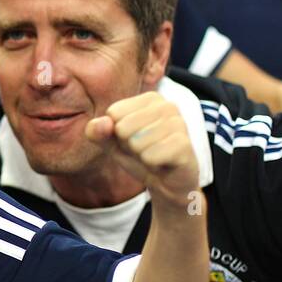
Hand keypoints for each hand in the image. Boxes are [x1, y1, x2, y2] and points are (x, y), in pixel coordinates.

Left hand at [84, 92, 199, 208]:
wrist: (168, 183)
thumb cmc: (139, 156)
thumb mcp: (111, 143)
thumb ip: (97, 131)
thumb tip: (101, 123)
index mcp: (150, 99)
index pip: (113, 113)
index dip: (117, 133)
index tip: (133, 138)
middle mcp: (167, 106)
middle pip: (123, 127)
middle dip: (128, 145)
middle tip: (144, 150)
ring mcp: (179, 124)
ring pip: (136, 142)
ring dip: (140, 155)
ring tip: (154, 156)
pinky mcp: (184, 145)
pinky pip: (150, 156)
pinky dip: (151, 164)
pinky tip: (162, 163)